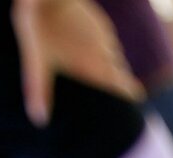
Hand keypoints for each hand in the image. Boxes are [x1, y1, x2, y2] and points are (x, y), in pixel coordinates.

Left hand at [12, 0, 143, 125]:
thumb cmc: (41, 26)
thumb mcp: (35, 60)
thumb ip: (39, 89)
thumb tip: (39, 120)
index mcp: (95, 67)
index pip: (124, 86)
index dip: (129, 93)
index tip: (136, 98)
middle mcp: (106, 53)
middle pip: (120, 72)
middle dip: (118, 80)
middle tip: (117, 88)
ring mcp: (104, 35)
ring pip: (114, 55)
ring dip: (109, 63)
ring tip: (99, 69)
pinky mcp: (99, 22)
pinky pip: (107, 39)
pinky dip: (102, 47)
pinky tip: (89, 47)